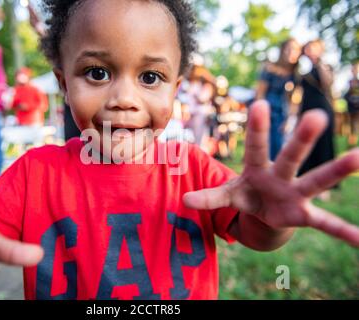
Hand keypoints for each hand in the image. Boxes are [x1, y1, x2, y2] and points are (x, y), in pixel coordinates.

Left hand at [184, 100, 358, 246]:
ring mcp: (294, 194)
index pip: (255, 146)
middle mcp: (279, 176)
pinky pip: (326, 225)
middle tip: (317, 115)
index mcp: (256, 168)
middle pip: (290, 156)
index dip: (257, 128)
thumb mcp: (227, 195)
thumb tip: (184, 201)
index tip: (260, 103)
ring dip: (336, 170)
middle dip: (301, 139)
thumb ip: (209, 197)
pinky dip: (344, 232)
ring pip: (316, 180)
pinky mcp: (303, 215)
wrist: (263, 211)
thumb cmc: (246, 195)